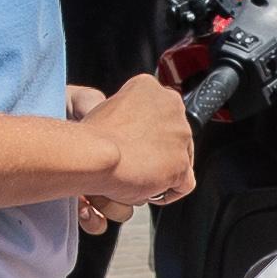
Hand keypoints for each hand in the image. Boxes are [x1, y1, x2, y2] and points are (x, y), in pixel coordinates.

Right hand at [78, 73, 193, 212]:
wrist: (94, 155)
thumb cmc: (91, 137)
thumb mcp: (106, 109)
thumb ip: (127, 115)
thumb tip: (130, 133)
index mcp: (149, 87)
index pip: (160, 110)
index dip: (148, 131)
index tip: (135, 141)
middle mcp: (171, 106)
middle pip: (174, 133)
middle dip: (158, 150)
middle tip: (136, 162)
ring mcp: (180, 134)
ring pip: (181, 157)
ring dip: (163, 170)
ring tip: (138, 177)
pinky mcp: (182, 163)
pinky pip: (185, 182)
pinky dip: (169, 190)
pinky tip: (150, 190)